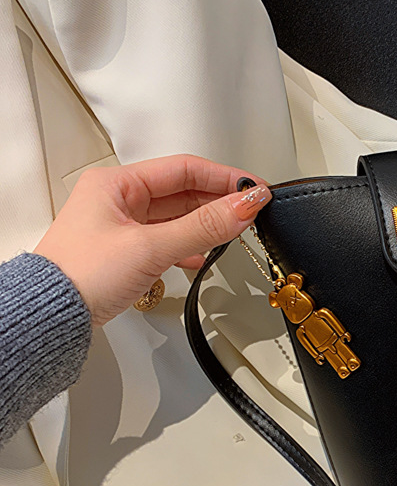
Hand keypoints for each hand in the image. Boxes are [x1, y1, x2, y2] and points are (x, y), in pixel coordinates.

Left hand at [35, 154, 270, 326]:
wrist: (53, 316)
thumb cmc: (81, 275)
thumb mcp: (151, 247)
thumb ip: (203, 226)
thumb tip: (244, 206)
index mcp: (117, 184)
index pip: (184, 169)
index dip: (223, 177)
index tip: (254, 188)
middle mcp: (119, 200)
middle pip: (183, 191)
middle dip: (218, 201)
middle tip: (251, 212)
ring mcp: (123, 226)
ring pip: (178, 217)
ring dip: (206, 225)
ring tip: (233, 233)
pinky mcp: (127, 251)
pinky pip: (169, 239)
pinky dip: (190, 246)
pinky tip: (203, 257)